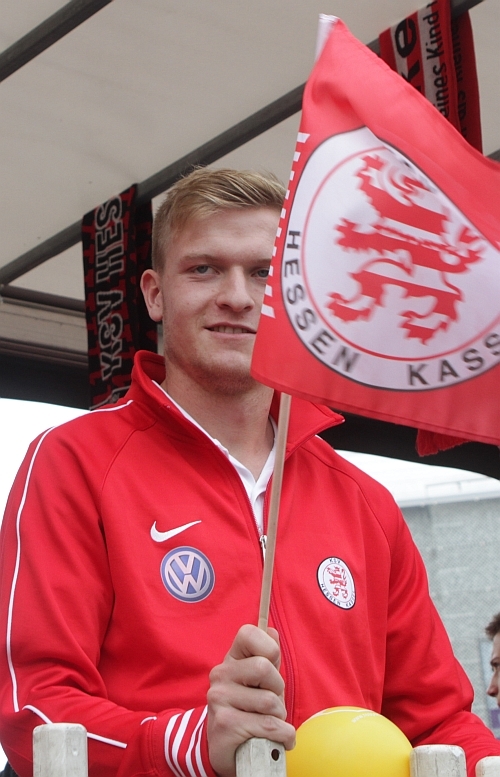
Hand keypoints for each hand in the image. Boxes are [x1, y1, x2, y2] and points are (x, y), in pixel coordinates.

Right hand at [207, 624, 295, 776]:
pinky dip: (283, 736)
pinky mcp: (225, 724)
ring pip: (269, 701)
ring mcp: (219, 699)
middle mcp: (221, 674)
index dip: (268, 647)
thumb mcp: (260, 682)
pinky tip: (276, 740)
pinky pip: (270, 726)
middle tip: (271, 703)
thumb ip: (267, 657)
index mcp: (231, 659)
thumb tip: (273, 631)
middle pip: (263, 667)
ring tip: (267, 722)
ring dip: (279, 716)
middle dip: (278, 689)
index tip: (271, 664)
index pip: (248, 633)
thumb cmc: (249, 710)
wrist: (228, 749)